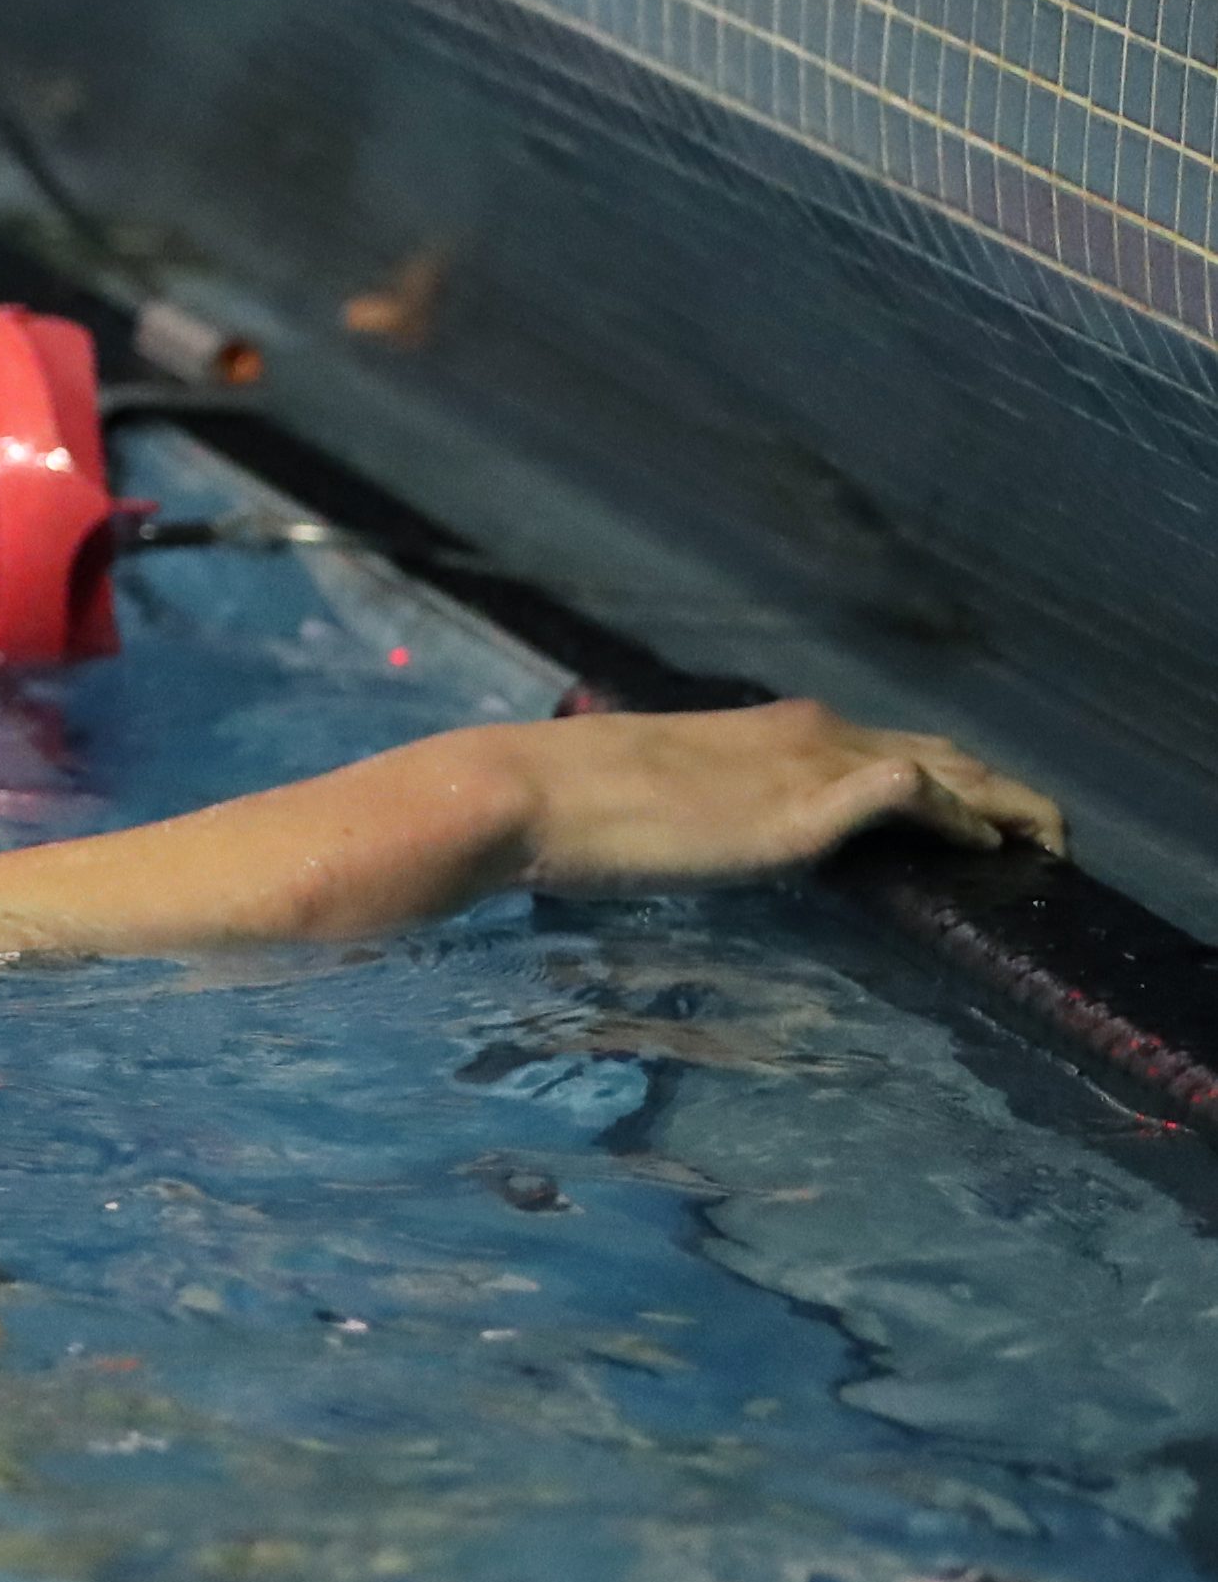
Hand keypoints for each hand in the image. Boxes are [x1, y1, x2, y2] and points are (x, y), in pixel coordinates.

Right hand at [508, 700, 1062, 894]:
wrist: (532, 794)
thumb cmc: (575, 806)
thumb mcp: (664, 801)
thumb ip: (715, 813)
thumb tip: (721, 844)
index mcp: (772, 731)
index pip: (890, 748)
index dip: (953, 783)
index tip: (986, 824)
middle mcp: (805, 735)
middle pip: (943, 754)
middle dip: (1004, 795)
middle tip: (1045, 842)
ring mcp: (806, 768)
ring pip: (948, 770)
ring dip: (1007, 806)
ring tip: (1048, 848)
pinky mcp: (800, 808)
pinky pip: (912, 796)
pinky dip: (960, 818)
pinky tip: (987, 850)